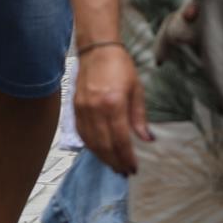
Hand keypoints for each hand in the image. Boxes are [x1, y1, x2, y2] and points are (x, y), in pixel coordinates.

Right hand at [75, 41, 151, 174]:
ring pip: (91, 143)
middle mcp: (96, 109)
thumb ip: (139, 116)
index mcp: (114, 103)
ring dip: (103, 158)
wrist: (97, 50)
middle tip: (124, 172)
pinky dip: (91, 147)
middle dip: (115, 162)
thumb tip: (147, 139)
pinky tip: (100, 152)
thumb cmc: (120, 66)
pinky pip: (82, 135)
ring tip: (114, 166)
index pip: (120, 140)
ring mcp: (83, 110)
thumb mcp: (136, 89)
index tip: (133, 168)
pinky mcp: (75, 109)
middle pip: (104, 146)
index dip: (126, 157)